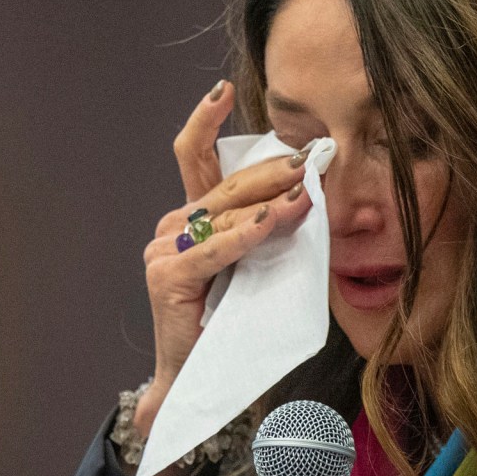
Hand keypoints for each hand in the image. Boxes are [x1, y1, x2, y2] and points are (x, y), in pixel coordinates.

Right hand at [134, 80, 315, 440]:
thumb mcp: (255, 270)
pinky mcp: (168, 277)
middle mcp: (171, 230)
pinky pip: (218, 249)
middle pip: (224, 186)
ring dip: (271, 201)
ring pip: (225, 215)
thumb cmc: (230, 330)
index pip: (195, 159)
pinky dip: (248, 234)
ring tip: (307, 191)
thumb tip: (306, 197)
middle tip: (312, 157)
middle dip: (271, 170)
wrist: (197, 385)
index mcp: (189, 223)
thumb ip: (266, 233)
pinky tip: (274, 222)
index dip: (206, 122)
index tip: (224, 90)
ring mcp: (164, 252)